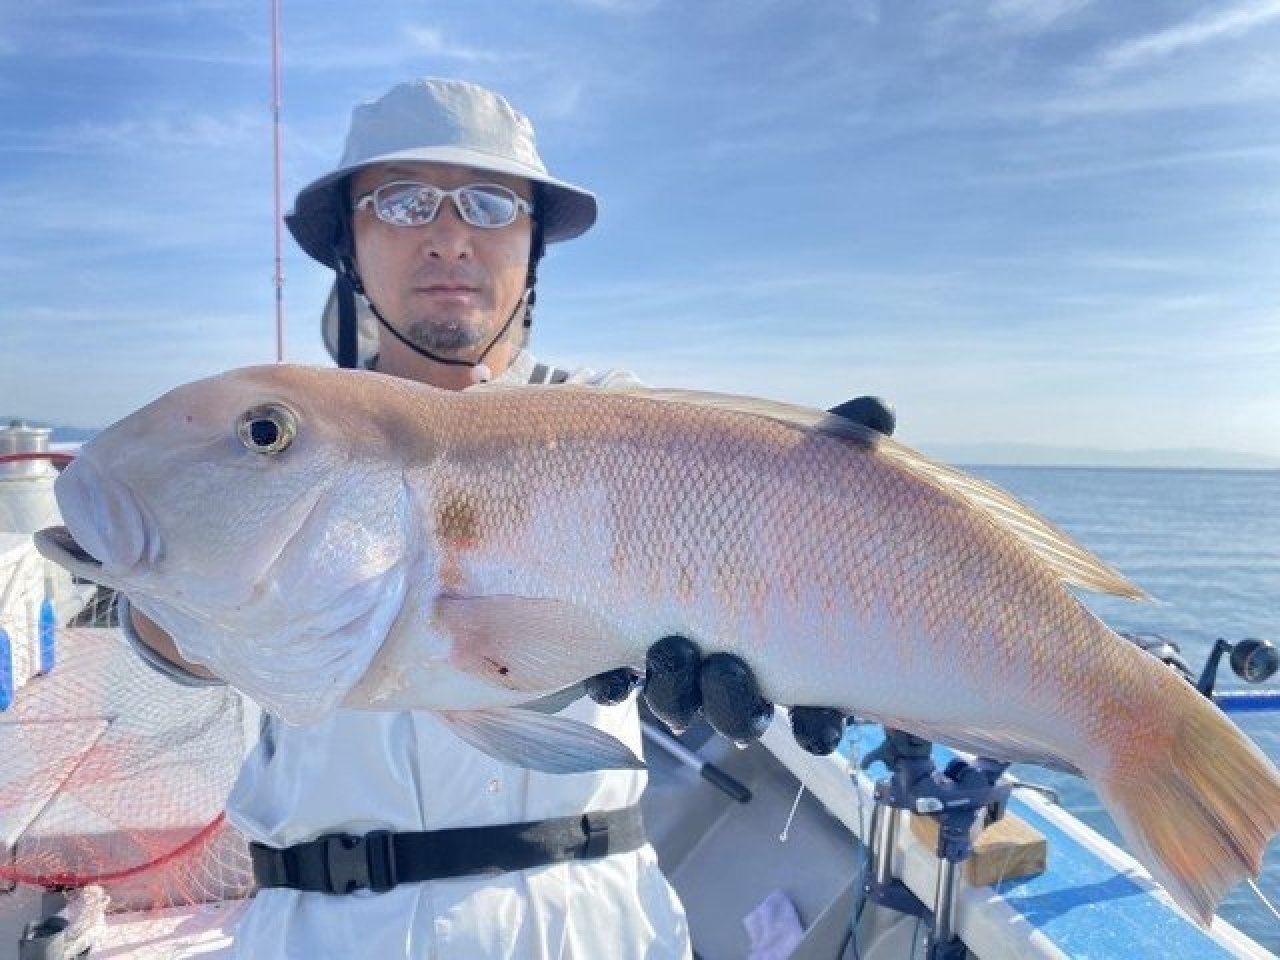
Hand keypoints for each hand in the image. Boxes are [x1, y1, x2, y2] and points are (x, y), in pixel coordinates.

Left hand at [584, 395, 895, 755]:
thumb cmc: (764, 491)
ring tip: (670, 650)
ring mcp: (680, 659)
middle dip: (732, 703)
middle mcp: (737, 662)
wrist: (665, 482)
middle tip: (725, 666)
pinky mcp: (622, 644)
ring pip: (678, 703)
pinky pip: (614, 681)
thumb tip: (879, 407)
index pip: (816, 709)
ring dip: (675, 692)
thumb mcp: (807, 468)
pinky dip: (612, 678)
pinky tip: (610, 667)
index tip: (815, 722)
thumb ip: (843, 449)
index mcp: (791, 640)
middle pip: (738, 712)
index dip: (816, 724)